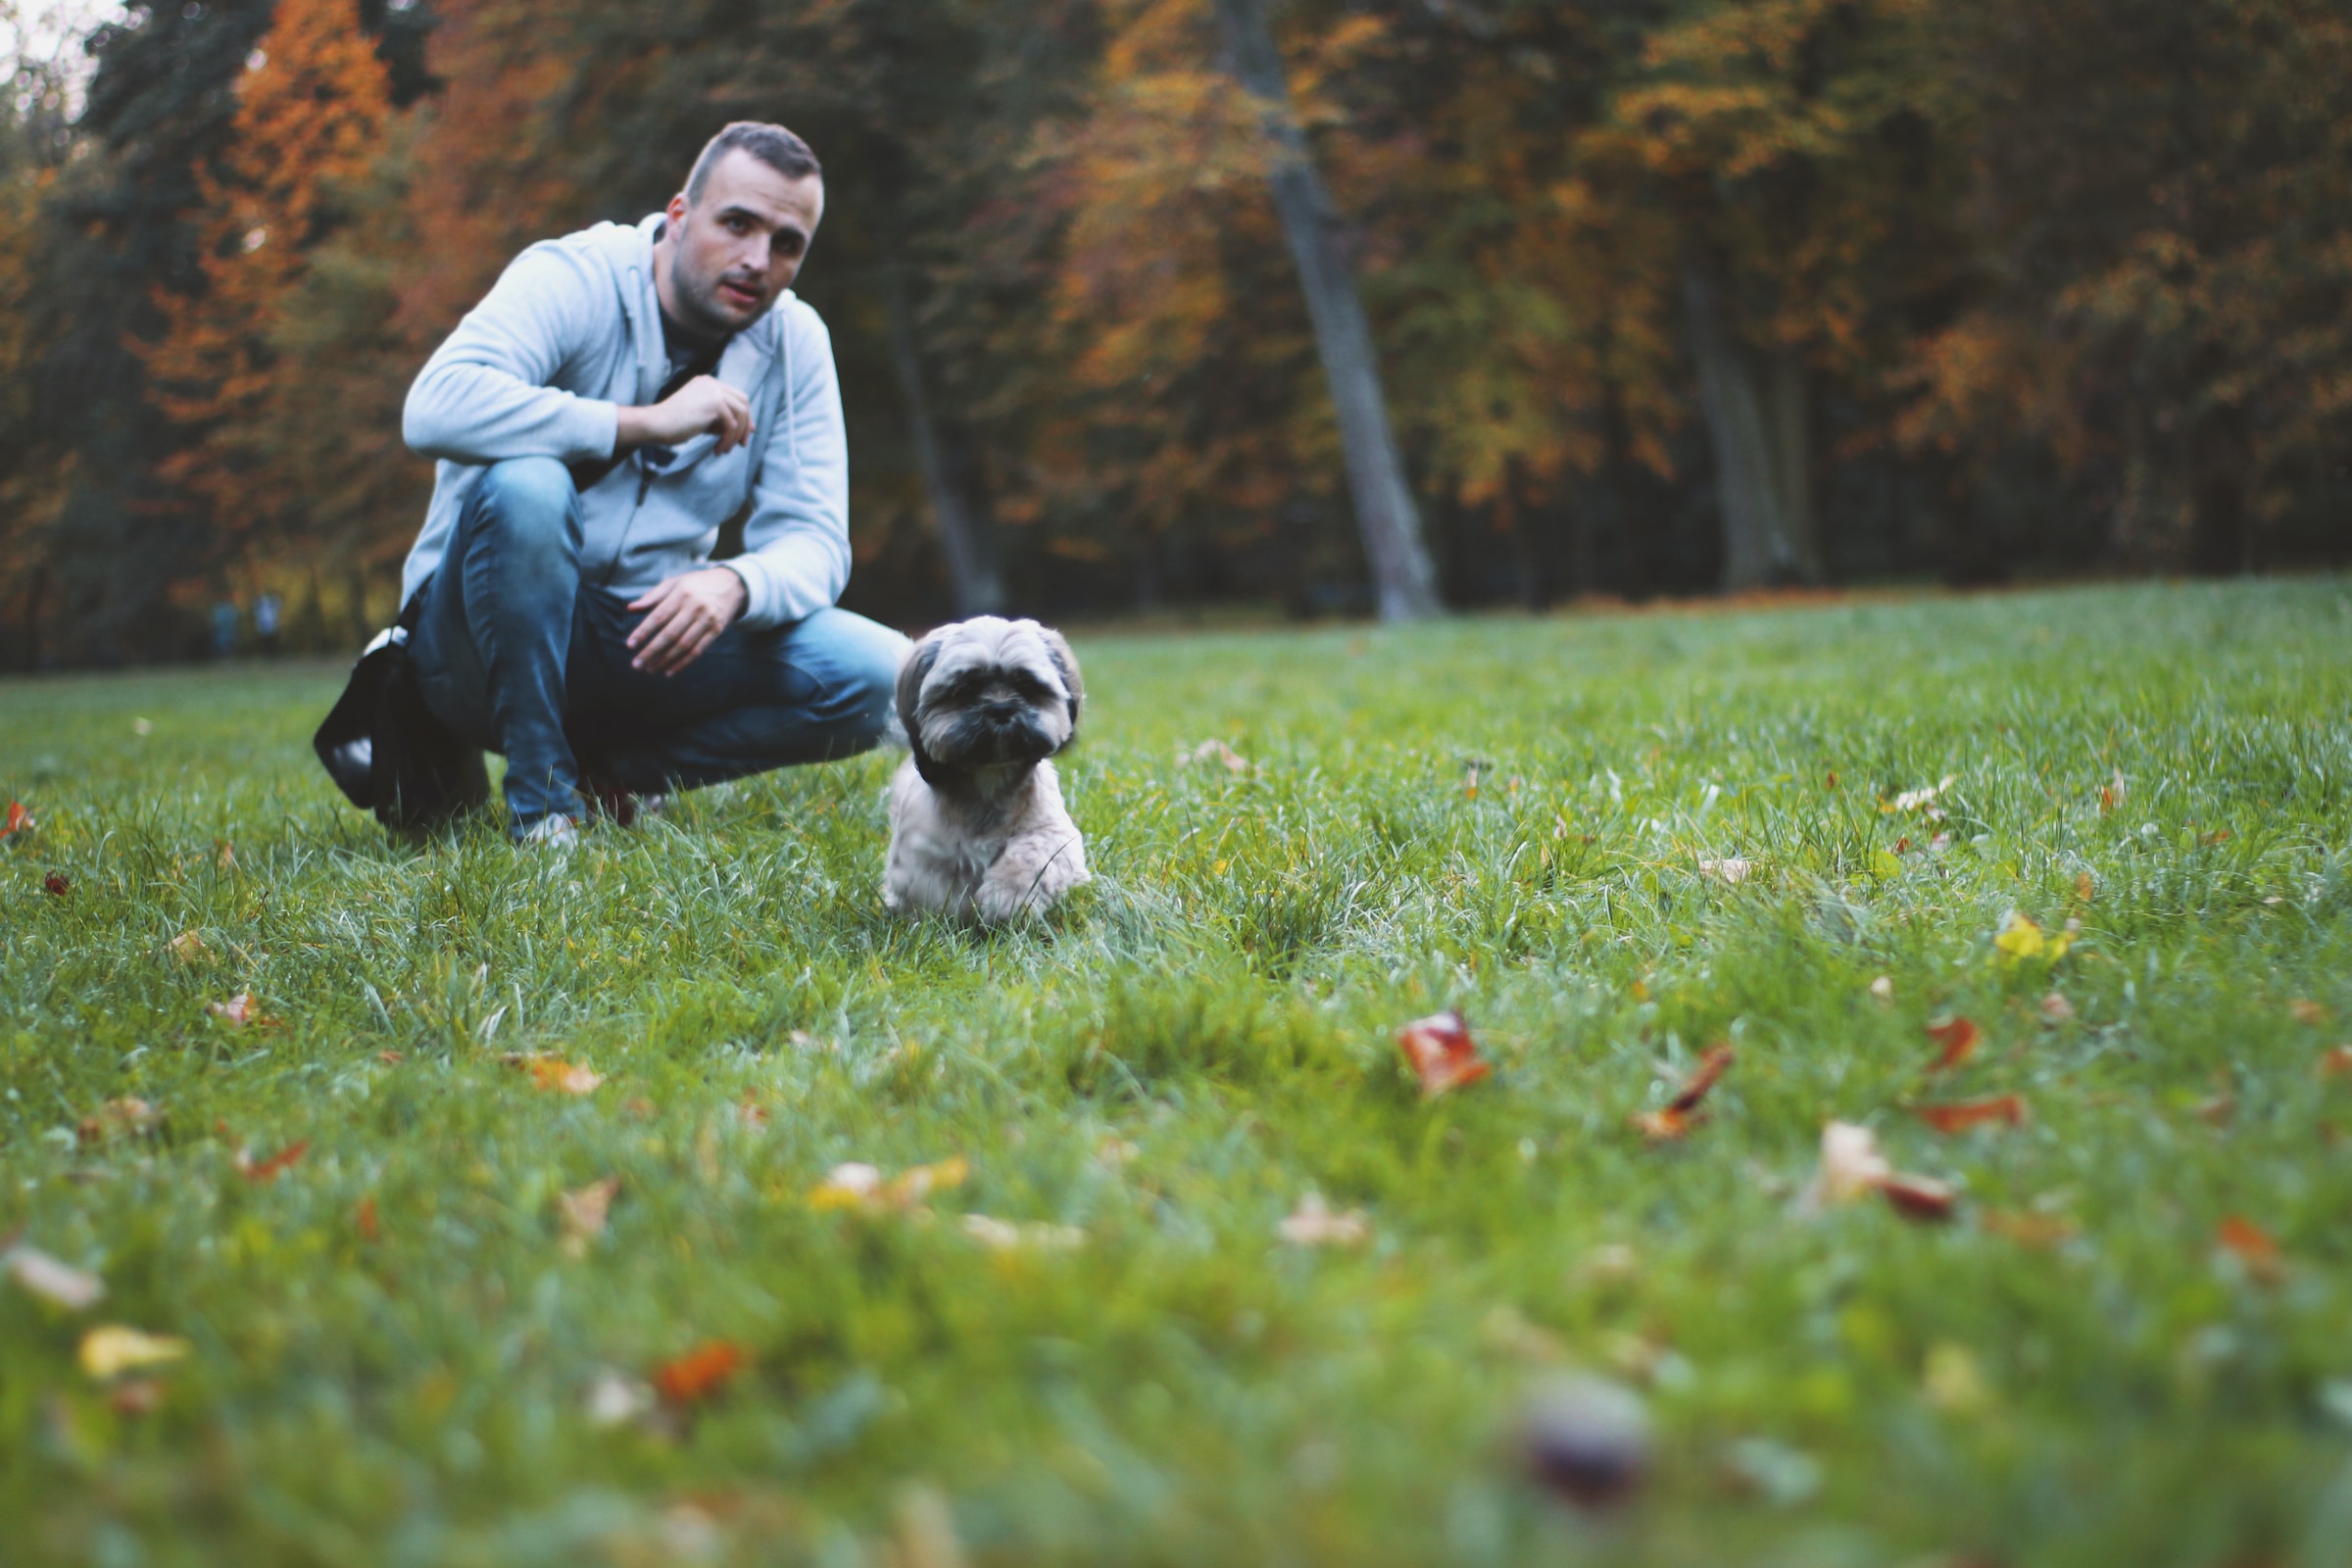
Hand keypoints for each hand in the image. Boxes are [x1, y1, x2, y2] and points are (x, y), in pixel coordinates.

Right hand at [616, 375, 753, 454]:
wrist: (655, 424)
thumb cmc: (674, 425)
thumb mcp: (703, 419)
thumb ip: (723, 420)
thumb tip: (749, 429)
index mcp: (707, 383)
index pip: (735, 397)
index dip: (744, 416)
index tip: (743, 435)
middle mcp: (712, 383)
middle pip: (743, 401)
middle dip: (746, 424)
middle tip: (742, 444)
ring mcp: (714, 391)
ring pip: (741, 414)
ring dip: (736, 436)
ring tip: (725, 449)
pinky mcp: (714, 403)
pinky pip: (732, 425)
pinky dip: (728, 440)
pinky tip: (717, 450)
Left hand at [626, 566, 747, 674]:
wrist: (730, 585)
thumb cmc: (694, 585)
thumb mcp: (673, 584)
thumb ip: (652, 597)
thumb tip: (630, 609)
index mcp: (681, 593)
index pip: (659, 615)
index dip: (644, 631)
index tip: (630, 645)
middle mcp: (695, 607)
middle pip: (670, 634)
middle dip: (652, 651)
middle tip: (637, 664)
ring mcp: (708, 619)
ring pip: (684, 645)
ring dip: (665, 660)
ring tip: (650, 670)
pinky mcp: (716, 630)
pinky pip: (698, 650)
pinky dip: (683, 663)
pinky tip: (669, 671)